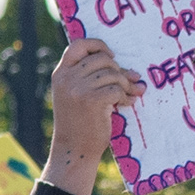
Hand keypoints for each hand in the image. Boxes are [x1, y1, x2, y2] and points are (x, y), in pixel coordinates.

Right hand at [45, 39, 134, 186]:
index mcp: (60, 74)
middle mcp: (66, 78)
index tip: (111, 56)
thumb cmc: (79, 123)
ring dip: (125, 85)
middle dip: (118, 70)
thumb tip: (133, 72)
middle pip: (101, 59)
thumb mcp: (75, 95)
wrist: (74, 150)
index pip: (78, 45)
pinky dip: (125, 97)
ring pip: (112, 74)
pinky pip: (116, 88)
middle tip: (127, 83)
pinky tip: (125, 104)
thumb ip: (92, 78)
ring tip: (127, 96)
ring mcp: (78, 89)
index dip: (98, 45)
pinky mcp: (91, 100)